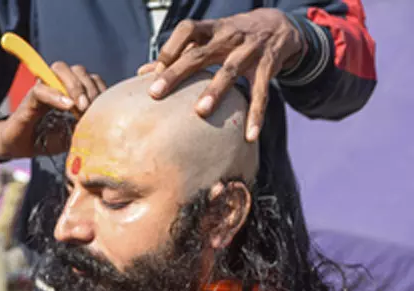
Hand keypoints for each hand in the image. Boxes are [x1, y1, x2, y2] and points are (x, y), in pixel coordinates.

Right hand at [0, 62, 106, 158]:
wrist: (20, 146)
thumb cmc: (47, 139)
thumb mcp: (73, 134)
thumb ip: (86, 126)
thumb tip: (103, 123)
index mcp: (72, 92)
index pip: (91, 78)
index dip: (100, 88)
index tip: (105, 105)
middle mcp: (58, 85)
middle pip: (78, 70)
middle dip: (88, 87)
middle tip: (89, 108)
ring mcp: (44, 88)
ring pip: (60, 69)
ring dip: (74, 87)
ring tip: (79, 108)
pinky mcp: (29, 98)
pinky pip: (42, 88)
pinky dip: (56, 95)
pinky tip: (67, 106)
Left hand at [138, 9, 303, 141]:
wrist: (278, 25)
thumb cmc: (231, 36)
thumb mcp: (207, 38)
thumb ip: (178, 53)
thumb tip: (142, 73)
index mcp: (211, 28)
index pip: (186, 31)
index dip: (169, 49)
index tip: (151, 73)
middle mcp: (228, 36)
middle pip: (199, 54)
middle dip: (177, 73)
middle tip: (156, 93)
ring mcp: (249, 50)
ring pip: (230, 71)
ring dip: (215, 90)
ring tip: (200, 112)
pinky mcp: (268, 66)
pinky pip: (262, 92)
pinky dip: (256, 114)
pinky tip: (249, 136)